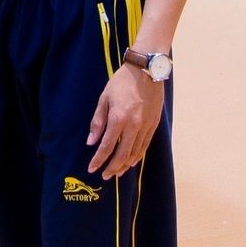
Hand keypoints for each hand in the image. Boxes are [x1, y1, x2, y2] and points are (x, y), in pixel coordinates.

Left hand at [85, 61, 161, 178]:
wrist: (146, 70)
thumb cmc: (121, 82)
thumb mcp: (104, 99)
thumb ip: (97, 122)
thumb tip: (91, 142)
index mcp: (118, 118)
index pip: (107, 146)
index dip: (98, 160)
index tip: (92, 168)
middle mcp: (134, 125)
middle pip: (122, 155)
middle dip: (112, 168)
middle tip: (105, 176)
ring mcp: (146, 126)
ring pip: (135, 153)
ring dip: (125, 165)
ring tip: (117, 172)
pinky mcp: (154, 124)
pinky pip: (145, 146)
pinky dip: (137, 156)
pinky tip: (131, 161)